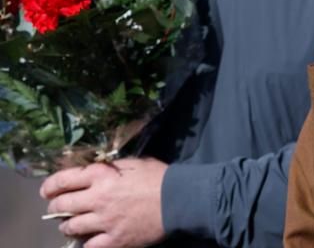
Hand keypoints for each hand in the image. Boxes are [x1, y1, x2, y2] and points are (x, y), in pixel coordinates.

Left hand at [40, 157, 167, 247]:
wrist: (177, 199)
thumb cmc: (157, 176)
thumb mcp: (132, 163)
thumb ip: (110, 167)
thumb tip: (95, 170)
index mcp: (101, 175)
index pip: (64, 179)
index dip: (50, 185)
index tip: (47, 189)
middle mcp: (97, 198)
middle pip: (62, 204)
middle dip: (55, 205)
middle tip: (57, 206)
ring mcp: (104, 222)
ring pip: (71, 227)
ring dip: (67, 225)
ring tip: (70, 223)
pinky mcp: (113, 240)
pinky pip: (88, 246)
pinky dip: (84, 243)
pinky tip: (86, 239)